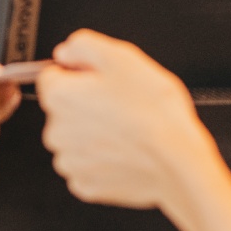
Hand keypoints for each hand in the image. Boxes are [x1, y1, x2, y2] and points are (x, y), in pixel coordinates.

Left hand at [34, 30, 219, 210]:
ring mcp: (70, 162)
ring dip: (94, 133)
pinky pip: (87, 165)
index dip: (80, 73)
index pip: (52, 76)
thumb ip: (84, 45)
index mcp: (59, 97)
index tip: (103, 80)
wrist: (177, 160)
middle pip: (64, 109)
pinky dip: (102, 159)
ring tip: (127, 129)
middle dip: (86, 104)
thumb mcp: (122, 57)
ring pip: (75, 138)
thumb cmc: (155, 112)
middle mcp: (55, 131)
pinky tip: (125, 152)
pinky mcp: (85, 185)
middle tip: (121, 104)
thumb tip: (66, 52)